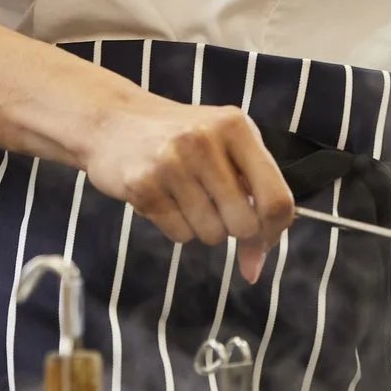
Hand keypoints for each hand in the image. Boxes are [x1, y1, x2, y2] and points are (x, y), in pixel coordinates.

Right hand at [81, 96, 296, 281]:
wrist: (113, 121)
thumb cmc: (180, 140)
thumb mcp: (225, 150)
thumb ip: (252, 199)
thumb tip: (254, 268)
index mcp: (235, 126)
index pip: (277, 199)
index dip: (274, 229)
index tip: (262, 236)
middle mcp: (204, 139)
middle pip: (245, 224)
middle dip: (233, 228)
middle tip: (214, 205)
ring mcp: (171, 161)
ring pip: (211, 234)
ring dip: (201, 226)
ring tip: (184, 194)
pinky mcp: (142, 183)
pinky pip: (179, 235)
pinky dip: (174, 226)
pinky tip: (162, 196)